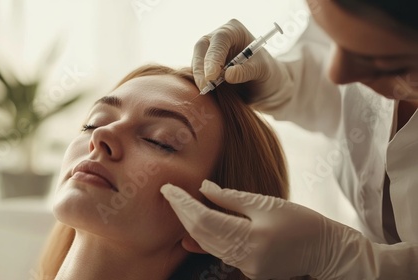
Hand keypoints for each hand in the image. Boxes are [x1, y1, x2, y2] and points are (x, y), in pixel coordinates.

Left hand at [161, 180, 383, 278]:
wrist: (325, 249)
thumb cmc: (301, 221)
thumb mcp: (266, 203)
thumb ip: (231, 198)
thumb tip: (203, 188)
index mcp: (253, 237)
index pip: (205, 219)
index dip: (183, 203)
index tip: (168, 188)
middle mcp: (246, 257)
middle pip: (202, 234)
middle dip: (181, 212)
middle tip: (167, 193)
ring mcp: (247, 268)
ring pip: (208, 245)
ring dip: (189, 225)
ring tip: (175, 205)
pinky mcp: (249, 271)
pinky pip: (219, 253)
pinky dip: (204, 239)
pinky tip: (188, 232)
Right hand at [192, 19, 289, 102]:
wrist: (264, 85)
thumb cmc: (267, 73)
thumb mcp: (263, 71)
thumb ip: (247, 71)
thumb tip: (228, 75)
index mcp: (234, 31)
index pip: (220, 39)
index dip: (214, 57)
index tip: (212, 76)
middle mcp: (218, 38)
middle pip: (202, 47)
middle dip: (201, 67)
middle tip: (205, 86)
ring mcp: (209, 51)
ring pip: (196, 60)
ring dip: (199, 76)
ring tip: (207, 90)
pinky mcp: (205, 65)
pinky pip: (197, 72)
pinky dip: (200, 82)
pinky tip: (206, 91)